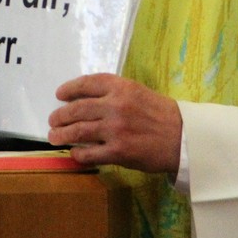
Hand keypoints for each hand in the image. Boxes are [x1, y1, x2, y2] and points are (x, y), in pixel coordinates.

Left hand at [47, 73, 181, 173]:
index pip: (88, 83)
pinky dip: (78, 153)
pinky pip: (89, 153)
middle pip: (77, 108)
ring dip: (62, 135)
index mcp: (122, 87)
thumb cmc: (161, 114)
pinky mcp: (118, 151)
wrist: (184, 138)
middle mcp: (116, 105)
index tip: (60, 94)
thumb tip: (85, 99)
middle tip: (53, 121)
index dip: (70, 88)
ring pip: (79, 131)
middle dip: (60, 115)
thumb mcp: (138, 92)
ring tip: (54, 137)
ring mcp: (116, 129)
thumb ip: (115, 93)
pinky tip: (74, 153)